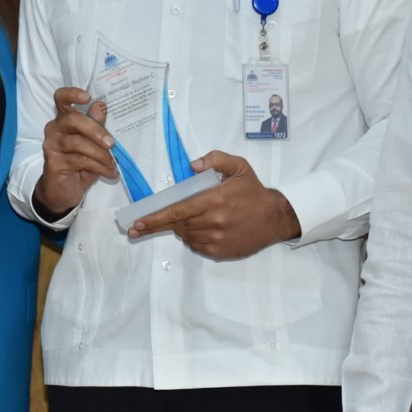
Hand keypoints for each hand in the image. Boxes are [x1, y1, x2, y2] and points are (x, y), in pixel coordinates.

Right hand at [34, 86, 114, 219]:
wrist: (63, 192)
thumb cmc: (80, 165)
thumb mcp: (93, 145)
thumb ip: (97, 126)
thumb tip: (101, 105)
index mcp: (64, 119)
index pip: (61, 98)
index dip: (72, 94)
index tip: (88, 97)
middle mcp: (54, 129)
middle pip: (72, 119)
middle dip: (95, 129)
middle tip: (111, 143)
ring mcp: (52, 145)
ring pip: (77, 142)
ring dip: (100, 154)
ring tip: (113, 163)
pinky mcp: (54, 162)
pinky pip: (79, 160)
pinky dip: (99, 167)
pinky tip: (109, 173)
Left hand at [126, 150, 300, 258]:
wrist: (274, 218)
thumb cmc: (253, 192)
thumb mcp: (239, 167)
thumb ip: (215, 159)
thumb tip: (192, 165)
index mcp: (215, 200)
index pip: (178, 211)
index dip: (155, 218)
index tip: (137, 223)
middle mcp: (214, 222)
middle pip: (177, 225)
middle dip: (159, 224)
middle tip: (140, 226)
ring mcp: (216, 240)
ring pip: (185, 235)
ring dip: (179, 228)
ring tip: (186, 219)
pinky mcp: (219, 252)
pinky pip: (195, 245)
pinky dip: (191, 237)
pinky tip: (199, 229)